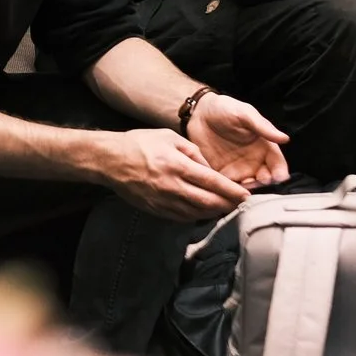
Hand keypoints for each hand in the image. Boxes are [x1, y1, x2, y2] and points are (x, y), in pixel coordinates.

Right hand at [98, 129, 247, 221]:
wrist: (110, 161)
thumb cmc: (140, 144)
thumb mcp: (170, 137)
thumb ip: (193, 152)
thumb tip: (210, 169)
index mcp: (177, 165)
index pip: (212, 182)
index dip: (231, 191)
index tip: (245, 195)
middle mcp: (172, 186)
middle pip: (207, 202)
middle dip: (227, 205)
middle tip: (240, 204)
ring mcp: (163, 201)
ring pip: (196, 213)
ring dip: (213, 213)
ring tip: (225, 208)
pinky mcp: (155, 210)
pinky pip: (181, 217)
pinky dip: (196, 216)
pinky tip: (204, 212)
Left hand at [186, 93, 291, 189]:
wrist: (198, 113)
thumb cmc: (225, 109)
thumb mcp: (245, 114)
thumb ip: (262, 127)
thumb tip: (284, 138)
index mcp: (264, 147)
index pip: (277, 164)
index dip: (279, 172)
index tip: (279, 177)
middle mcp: (254, 161)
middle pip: (265, 179)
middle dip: (265, 184)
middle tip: (261, 182)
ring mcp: (238, 170)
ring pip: (248, 187)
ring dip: (248, 190)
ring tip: (245, 186)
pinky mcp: (221, 175)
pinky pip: (228, 187)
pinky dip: (230, 191)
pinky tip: (229, 189)